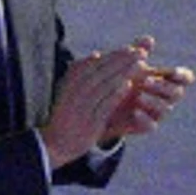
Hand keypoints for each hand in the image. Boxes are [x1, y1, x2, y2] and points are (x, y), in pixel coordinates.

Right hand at [41, 40, 147, 164]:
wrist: (54, 145)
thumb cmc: (67, 115)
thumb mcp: (69, 91)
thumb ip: (80, 73)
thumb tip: (96, 54)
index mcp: (69, 87)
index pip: (93, 66)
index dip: (112, 56)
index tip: (129, 49)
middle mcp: (73, 97)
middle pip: (100, 73)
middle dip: (121, 61)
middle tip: (141, 52)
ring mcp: (81, 111)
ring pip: (103, 87)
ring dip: (122, 73)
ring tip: (140, 64)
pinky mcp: (89, 124)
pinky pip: (104, 105)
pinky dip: (115, 94)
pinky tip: (128, 85)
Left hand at [101, 39, 191, 142]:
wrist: (99, 107)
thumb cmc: (119, 81)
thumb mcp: (125, 66)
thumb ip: (138, 53)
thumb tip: (148, 38)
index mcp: (165, 80)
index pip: (184, 78)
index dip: (183, 75)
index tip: (173, 71)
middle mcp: (164, 97)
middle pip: (176, 93)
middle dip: (163, 86)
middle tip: (145, 81)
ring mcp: (155, 113)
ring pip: (166, 109)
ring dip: (154, 101)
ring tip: (139, 95)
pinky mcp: (143, 126)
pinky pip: (151, 126)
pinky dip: (144, 118)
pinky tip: (135, 111)